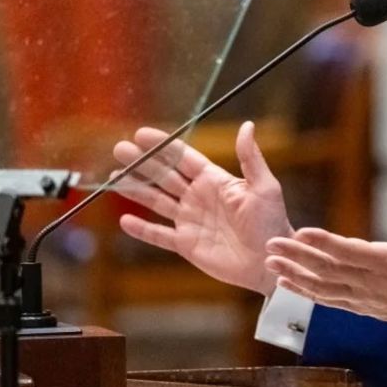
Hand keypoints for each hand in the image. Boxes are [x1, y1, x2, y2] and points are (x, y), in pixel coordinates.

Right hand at [112, 121, 292, 295]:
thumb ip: (250, 158)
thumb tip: (247, 126)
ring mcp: (191, 220)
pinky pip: (160, 235)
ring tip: (114, 177)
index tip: (142, 134)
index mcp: (215, 181)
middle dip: (142, 163)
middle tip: (120, 148)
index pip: (183, 158)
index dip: (163, 146)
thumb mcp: (264, 187)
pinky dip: (143, 229)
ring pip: (157, 202)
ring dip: (136, 190)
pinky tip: (125, 220)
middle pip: (164, 176)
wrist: (271, 260)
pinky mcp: (187, 244)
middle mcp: (199, 197)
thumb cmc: (272, 222)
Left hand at [264, 196, 386, 329]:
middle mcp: (372, 283)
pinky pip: (327, 300)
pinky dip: (304, 291)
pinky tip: (285, 280)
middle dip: (298, 256)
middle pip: (329, 270)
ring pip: (323, 288)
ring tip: (271, 260)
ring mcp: (363, 298)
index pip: (351, 253)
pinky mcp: (358, 306)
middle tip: (272, 243)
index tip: (302, 232)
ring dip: (295, 274)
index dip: (326, 243)